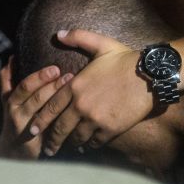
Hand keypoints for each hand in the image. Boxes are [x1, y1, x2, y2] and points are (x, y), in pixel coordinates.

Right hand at [0, 58, 71, 158]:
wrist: (13, 152)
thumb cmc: (17, 119)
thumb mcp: (9, 100)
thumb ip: (8, 80)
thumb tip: (12, 58)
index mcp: (12, 100)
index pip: (25, 86)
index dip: (39, 77)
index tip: (55, 68)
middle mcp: (17, 113)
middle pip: (36, 98)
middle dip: (52, 86)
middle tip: (69, 76)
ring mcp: (27, 127)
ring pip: (45, 113)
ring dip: (59, 100)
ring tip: (74, 90)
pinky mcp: (38, 140)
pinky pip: (52, 128)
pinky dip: (63, 119)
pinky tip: (74, 110)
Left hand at [31, 29, 151, 156]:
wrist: (150, 75)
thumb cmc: (125, 58)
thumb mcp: (100, 44)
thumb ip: (78, 38)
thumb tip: (59, 34)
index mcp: (75, 86)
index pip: (51, 107)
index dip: (41, 120)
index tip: (33, 129)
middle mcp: (81, 105)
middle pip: (60, 128)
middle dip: (52, 140)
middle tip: (46, 149)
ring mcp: (95, 119)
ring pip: (77, 137)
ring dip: (71, 144)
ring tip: (67, 149)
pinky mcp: (110, 128)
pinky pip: (95, 141)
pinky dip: (90, 145)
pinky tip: (87, 146)